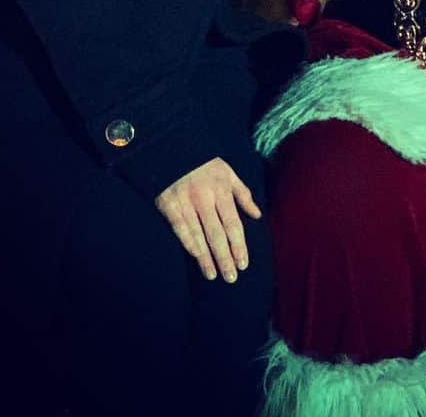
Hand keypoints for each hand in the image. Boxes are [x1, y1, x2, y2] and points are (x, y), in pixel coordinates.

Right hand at [155, 157, 260, 281]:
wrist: (173, 148)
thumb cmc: (205, 163)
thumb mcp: (229, 173)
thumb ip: (243, 194)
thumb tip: (257, 215)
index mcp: (222, 190)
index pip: (233, 224)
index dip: (239, 245)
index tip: (243, 263)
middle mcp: (205, 198)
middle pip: (218, 233)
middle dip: (225, 257)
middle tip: (231, 277)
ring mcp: (186, 202)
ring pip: (199, 235)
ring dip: (207, 257)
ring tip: (213, 275)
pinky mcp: (169, 204)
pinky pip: (180, 228)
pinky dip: (188, 242)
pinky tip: (196, 257)